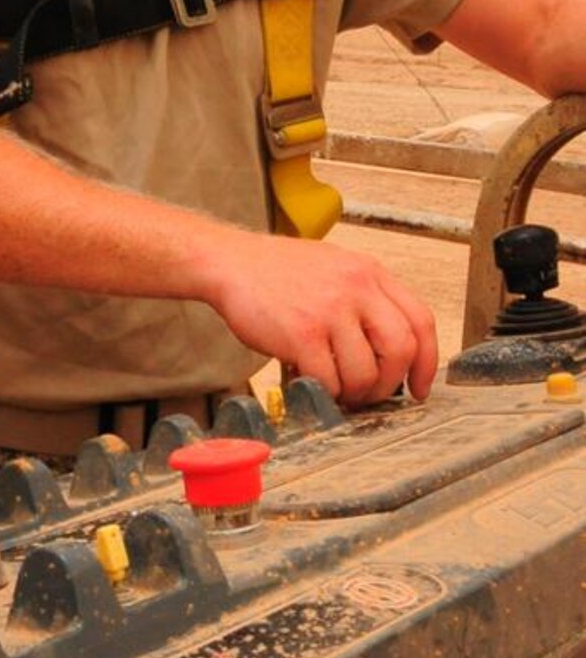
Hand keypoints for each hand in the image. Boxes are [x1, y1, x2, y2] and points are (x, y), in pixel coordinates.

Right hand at [204, 230, 438, 406]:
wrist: (230, 263)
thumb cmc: (276, 270)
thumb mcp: (335, 267)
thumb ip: (365, 300)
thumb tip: (389, 351)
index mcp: (369, 272)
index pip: (421, 321)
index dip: (427, 362)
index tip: (420, 386)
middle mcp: (356, 287)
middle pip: (402, 350)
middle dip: (391, 383)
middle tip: (373, 394)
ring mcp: (330, 310)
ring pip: (366, 373)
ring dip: (354, 393)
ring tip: (337, 389)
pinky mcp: (302, 334)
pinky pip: (329, 380)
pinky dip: (324, 391)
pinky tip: (312, 381)